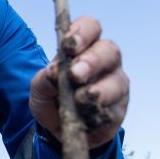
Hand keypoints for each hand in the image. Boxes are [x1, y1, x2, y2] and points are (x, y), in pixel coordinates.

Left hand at [29, 15, 128, 149]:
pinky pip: (116, 108)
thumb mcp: (40, 89)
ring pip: (116, 81)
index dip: (82, 33)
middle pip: (109, 50)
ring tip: (79, 99)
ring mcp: (116, 84)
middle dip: (92, 61)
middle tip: (75, 74)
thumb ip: (44, 78)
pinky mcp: (119, 109)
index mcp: (85, 47)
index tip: (67, 46)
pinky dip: (99, 112)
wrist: (59, 130)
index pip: (91, 27)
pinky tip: (86, 117)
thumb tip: (54, 72)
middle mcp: (105, 61)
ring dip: (97, 90)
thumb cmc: (52, 100)